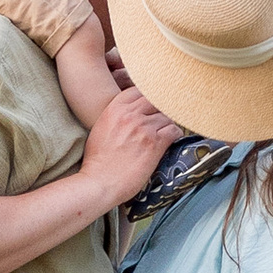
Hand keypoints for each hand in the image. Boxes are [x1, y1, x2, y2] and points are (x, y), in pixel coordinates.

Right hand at [80, 86, 178, 207]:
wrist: (100, 182)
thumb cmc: (97, 160)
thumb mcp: (100, 128)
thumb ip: (115, 116)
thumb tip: (128, 114)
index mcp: (114, 109)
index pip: (138, 90)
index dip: (147, 97)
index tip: (151, 104)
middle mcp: (130, 114)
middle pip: (155, 99)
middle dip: (160, 108)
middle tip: (161, 118)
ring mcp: (143, 128)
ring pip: (166, 115)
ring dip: (168, 123)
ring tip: (166, 131)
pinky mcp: (154, 143)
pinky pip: (174, 130)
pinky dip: (175, 134)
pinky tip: (172, 139)